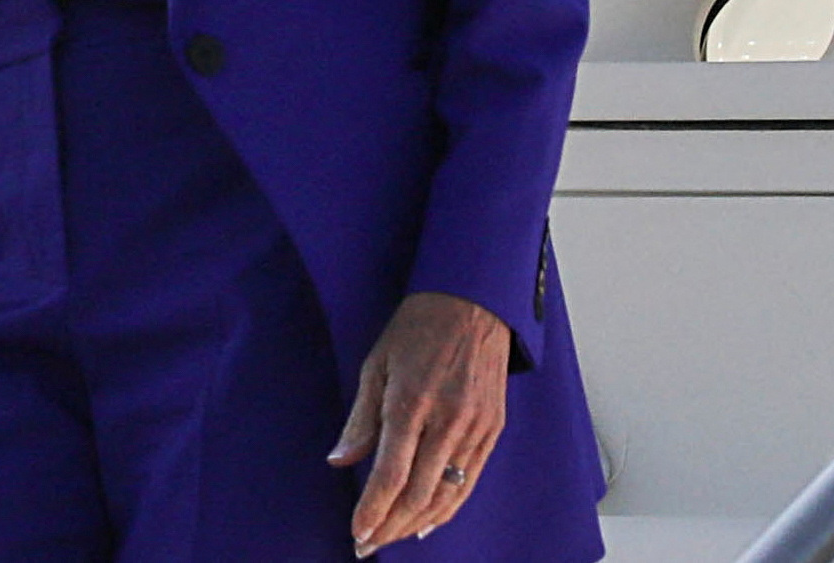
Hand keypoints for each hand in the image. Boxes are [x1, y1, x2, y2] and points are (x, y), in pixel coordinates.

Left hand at [330, 291, 511, 551]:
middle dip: (388, 526)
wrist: (476, 297)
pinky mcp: (493, 426)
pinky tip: (427, 521)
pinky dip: (448, 507)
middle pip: (417, 493)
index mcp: (411, 401)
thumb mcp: (377, 363)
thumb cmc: (420, 326)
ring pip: (446, 493)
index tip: (357, 535)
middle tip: (366, 546)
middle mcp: (447, 419)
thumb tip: (340, 461)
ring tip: (391, 538)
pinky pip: (470, 479)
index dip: (372, 511)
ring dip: (415, 522)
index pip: (390, 475)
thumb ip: (360, 418)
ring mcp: (475, 425)